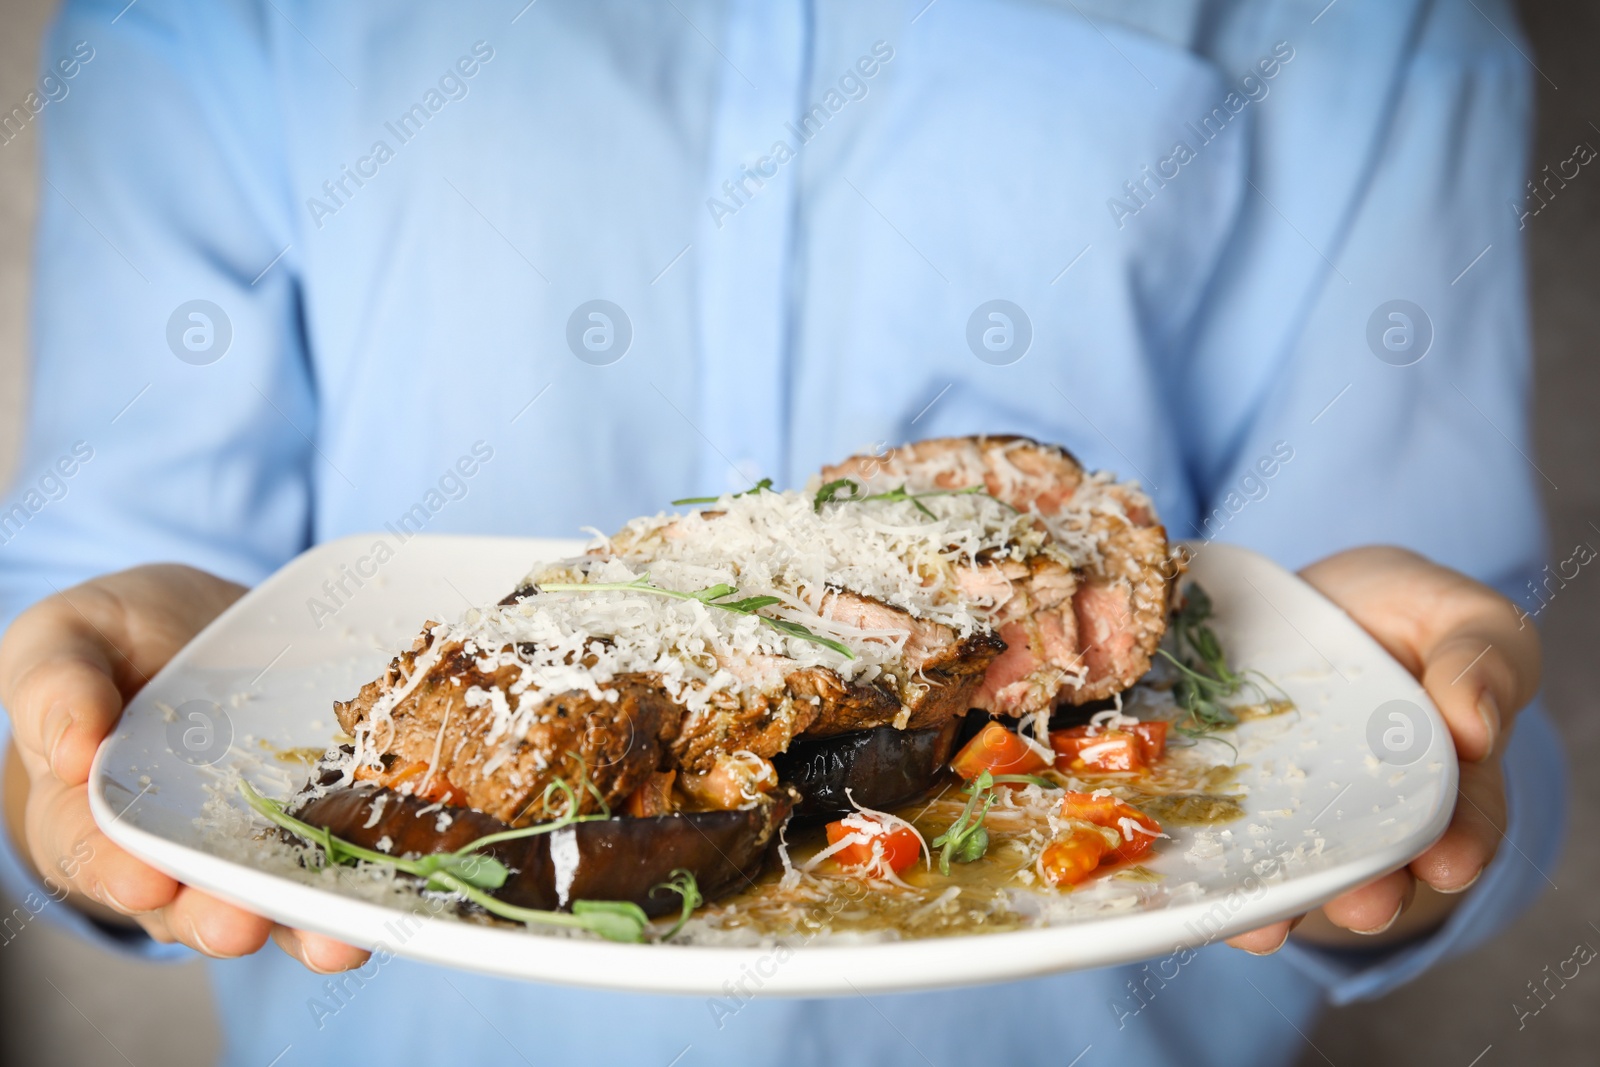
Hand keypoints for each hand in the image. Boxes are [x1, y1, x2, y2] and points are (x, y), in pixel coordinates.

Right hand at [0, 564, 368, 972]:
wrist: (210, 627)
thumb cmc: (121, 638)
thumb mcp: (69, 638)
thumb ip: (55, 684)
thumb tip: (69, 747)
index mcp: (88, 812)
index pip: (92, 852)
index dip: (115, 871)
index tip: (142, 881)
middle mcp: (172, 849)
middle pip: (187, 902)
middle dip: (217, 916)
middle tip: (237, 924)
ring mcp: (251, 846)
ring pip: (270, 903)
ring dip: (300, 926)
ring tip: (330, 942)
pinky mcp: (320, 824)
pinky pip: (341, 866)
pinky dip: (368, 886)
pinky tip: (401, 897)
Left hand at [1226, 545, 1539, 954]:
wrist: (1299, 597)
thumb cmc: (1396, 608)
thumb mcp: (1454, 614)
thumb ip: (1479, 660)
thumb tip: (1477, 726)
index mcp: (1447, 770)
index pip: (1466, 818)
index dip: (1462, 844)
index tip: (1449, 862)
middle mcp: (1373, 805)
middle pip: (1378, 862)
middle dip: (1371, 892)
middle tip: (1362, 905)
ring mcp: (1295, 804)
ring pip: (1295, 865)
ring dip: (1285, 900)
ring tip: (1269, 926)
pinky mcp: (1228, 794)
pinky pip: (1222, 839)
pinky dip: (1212, 872)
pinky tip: (1198, 895)